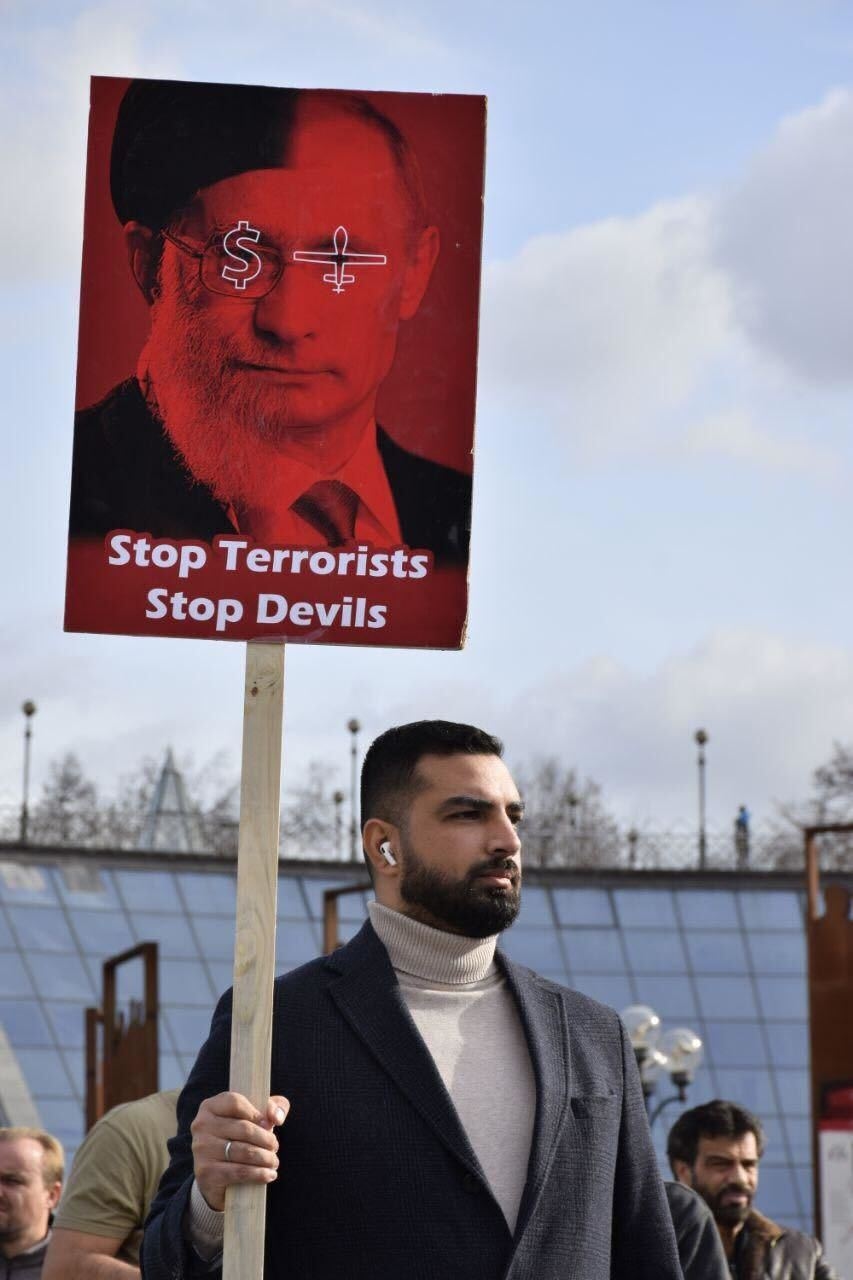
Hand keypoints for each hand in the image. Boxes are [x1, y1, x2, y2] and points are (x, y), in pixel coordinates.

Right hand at [190, 1091, 288, 1211]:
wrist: (214, 1174)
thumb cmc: (238, 1137)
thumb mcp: (254, 1116)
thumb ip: (272, 1107)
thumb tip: (276, 1117)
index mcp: (210, 1107)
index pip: (236, 1102)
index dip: (256, 1113)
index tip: (269, 1124)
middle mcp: (201, 1125)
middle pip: (244, 1128)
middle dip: (266, 1139)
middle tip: (275, 1146)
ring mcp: (202, 1149)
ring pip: (244, 1151)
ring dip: (265, 1158)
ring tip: (273, 1162)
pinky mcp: (206, 1172)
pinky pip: (239, 1172)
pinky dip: (258, 1174)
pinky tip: (269, 1174)